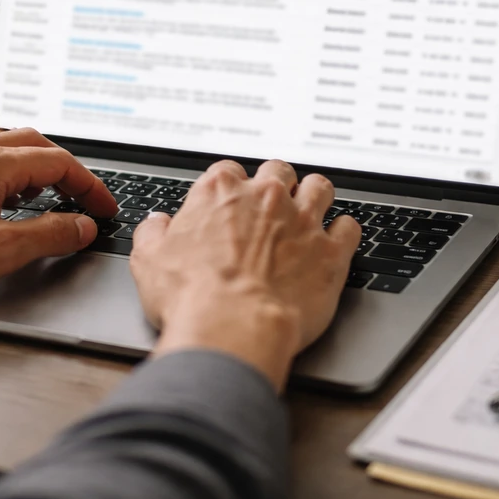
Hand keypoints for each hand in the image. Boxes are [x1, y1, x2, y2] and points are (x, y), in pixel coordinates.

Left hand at [0, 128, 118, 305]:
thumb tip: (80, 226)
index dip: (90, 186)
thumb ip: (49, 235)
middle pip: (34, 145)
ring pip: (4, 150)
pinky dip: (6, 176)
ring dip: (35, 169)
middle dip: (66, 170)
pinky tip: (0, 203)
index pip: (59, 161)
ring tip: (48, 199)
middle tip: (83, 198)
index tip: (103, 208)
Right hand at [129, 159, 359, 390]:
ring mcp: (302, 221)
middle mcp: (264, 197)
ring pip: (319, 188)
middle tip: (271, 204)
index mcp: (219, 192)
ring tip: (309, 210)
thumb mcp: (148, 261)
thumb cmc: (190, 296)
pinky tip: (337, 240)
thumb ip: (153, 234)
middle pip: (278, 170)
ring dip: (314, 196)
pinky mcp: (331, 252)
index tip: (230, 203)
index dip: (230, 187)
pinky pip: (349, 227)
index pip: (229, 171)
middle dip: (275, 184)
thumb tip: (156, 224)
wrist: (232, 328)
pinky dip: (344, 231)